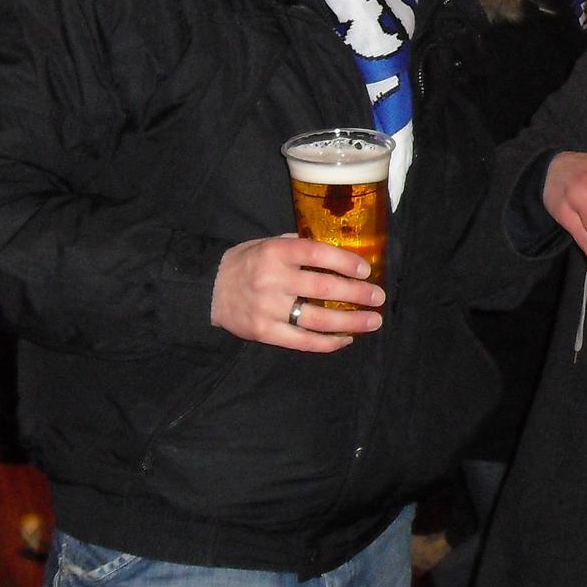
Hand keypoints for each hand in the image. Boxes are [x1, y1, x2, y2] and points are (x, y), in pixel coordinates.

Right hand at [210, 235, 384, 352]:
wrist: (208, 290)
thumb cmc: (247, 263)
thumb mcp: (268, 243)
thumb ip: (298, 246)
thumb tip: (338, 251)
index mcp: (276, 252)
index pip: (317, 253)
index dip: (344, 261)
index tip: (366, 270)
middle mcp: (273, 279)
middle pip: (323, 288)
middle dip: (357, 294)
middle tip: (378, 298)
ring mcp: (268, 308)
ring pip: (317, 318)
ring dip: (350, 322)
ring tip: (373, 322)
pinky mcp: (264, 332)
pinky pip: (302, 341)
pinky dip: (327, 342)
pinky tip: (345, 339)